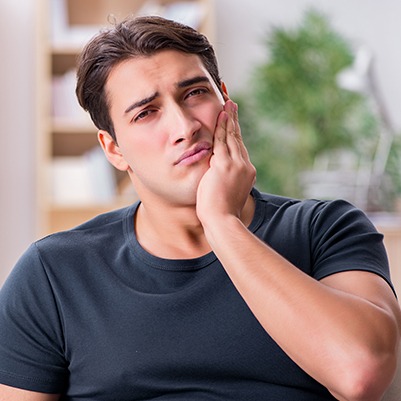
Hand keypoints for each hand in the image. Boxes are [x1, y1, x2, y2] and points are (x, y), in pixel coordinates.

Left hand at [196, 99, 255, 226]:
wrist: (222, 221)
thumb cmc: (222, 213)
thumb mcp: (228, 194)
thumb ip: (226, 182)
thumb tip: (220, 179)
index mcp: (246, 173)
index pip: (239, 148)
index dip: (236, 134)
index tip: (233, 123)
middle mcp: (244, 166)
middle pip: (238, 139)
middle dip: (234, 121)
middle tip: (232, 105)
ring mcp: (236, 165)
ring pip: (232, 136)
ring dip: (229, 118)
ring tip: (228, 103)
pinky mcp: (224, 165)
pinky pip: (222, 140)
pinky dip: (222, 126)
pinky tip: (221, 114)